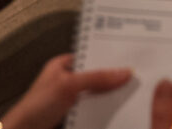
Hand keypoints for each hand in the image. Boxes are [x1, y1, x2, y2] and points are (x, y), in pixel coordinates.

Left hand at [0, 54, 135, 128]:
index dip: (108, 57)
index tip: (129, 58)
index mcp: (62, 65)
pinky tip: (115, 111)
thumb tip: (123, 72)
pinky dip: (103, 110)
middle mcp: (66, 80)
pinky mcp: (72, 115)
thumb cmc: (36, 107)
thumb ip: (96, 78)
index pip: (90, 56)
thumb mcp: (68, 86)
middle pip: (95, 76)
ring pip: (95, 94)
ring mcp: (69, 99)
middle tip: (135, 76)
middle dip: (112, 78)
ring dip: (109, 96)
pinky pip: (92, 109)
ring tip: (130, 94)